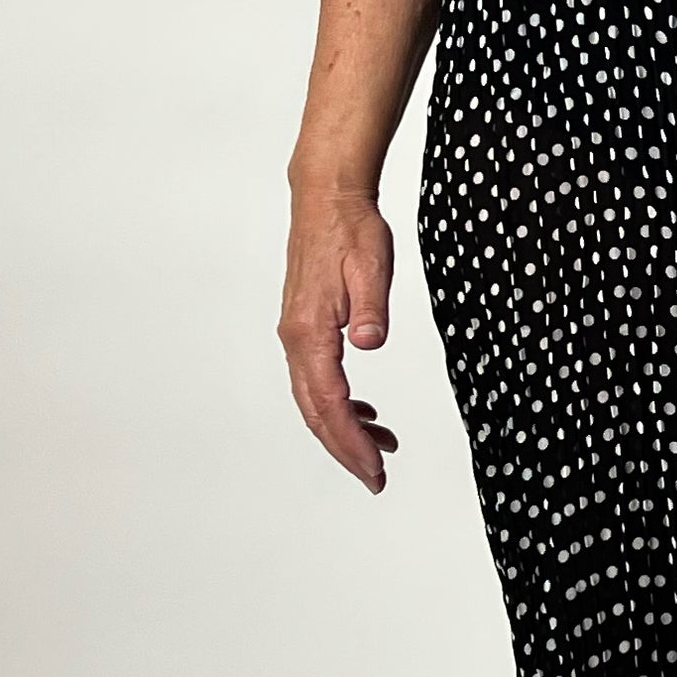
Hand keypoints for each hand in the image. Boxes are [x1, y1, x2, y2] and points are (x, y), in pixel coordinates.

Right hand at [280, 180, 402, 492]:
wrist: (326, 197)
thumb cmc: (351, 228)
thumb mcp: (373, 264)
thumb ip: (372, 307)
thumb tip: (370, 342)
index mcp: (310, 331)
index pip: (329, 403)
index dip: (351, 441)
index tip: (375, 468)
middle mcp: (295, 338)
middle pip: (315, 412)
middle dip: (345, 450)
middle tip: (376, 478)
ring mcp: (296, 334)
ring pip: (314, 399)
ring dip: (344, 429)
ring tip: (381, 447)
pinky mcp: (304, 328)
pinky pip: (317, 380)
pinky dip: (339, 404)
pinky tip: (366, 413)